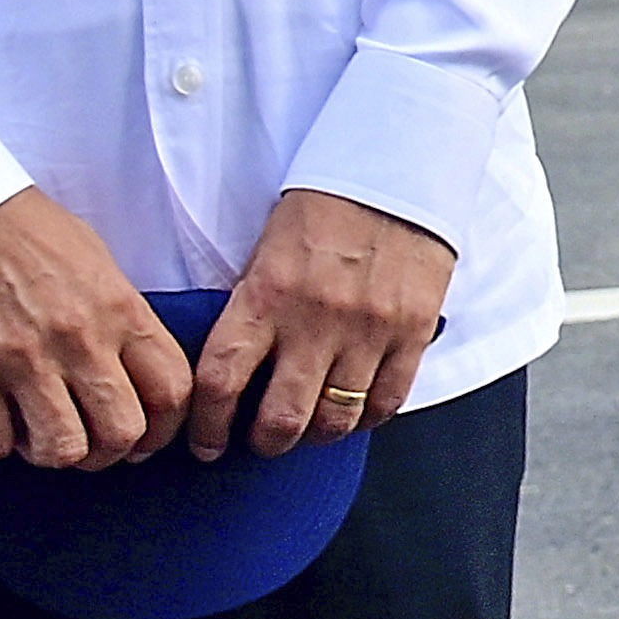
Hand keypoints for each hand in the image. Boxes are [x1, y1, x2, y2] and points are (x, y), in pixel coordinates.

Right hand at [0, 183, 195, 469]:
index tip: (146, 437)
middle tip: (90, 443)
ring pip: (62, 449)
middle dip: (110, 453)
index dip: (164, 429)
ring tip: (39, 433)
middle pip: (122, 433)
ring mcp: (22, 359)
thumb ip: (122, 320)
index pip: (172, 391)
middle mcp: (78, 339)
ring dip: (52, 453)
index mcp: (120, 311)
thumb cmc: (27, 233)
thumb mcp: (99, 265)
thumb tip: (134, 374)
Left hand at [182, 187, 456, 462]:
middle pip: (280, 418)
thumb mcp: (267, 254)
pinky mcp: (412, 332)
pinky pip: (386, 402)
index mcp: (266, 295)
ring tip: (309, 428)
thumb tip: (234, 375)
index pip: (222, 380)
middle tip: (262, 441)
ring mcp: (368, 330)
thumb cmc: (322, 211)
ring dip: (316, 435)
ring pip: (335, 419)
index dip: (207, 426)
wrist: (395, 174)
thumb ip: (251, 312)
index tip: (207, 443)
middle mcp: (315, 320)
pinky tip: (354, 410)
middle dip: (265, 442)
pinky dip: (366, 417)